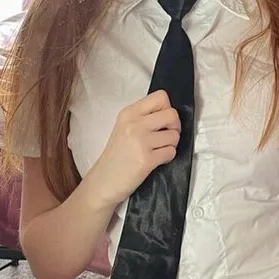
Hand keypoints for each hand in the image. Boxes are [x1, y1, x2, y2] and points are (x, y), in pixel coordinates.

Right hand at [84, 89, 180, 208]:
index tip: (163, 121)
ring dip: (171, 144)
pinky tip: (156, 160)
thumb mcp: (124, 127)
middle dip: (175, 127)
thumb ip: (143, 117)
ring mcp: (141, 141)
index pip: (160, 97)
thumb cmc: (116, 156)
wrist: (104, 181)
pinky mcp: (147, 159)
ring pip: (174, 135)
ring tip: (158, 150)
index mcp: (129, 113)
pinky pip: (171, 152)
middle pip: (172, 114)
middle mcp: (134, 124)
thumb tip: (169, 113)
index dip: (168, 109)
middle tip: (166, 136)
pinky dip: (168, 157)